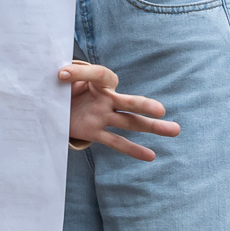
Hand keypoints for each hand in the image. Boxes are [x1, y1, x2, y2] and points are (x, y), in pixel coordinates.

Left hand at [59, 61, 180, 160]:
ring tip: (175, 130)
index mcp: (98, 81)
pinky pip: (116, 142)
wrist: (54, 102)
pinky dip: (133, 150)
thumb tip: (57, 74)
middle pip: (130, 102)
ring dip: (152, 127)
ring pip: (131, 123)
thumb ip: (63, 75)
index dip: (80, 74)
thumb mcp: (60, 78)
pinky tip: (151, 156)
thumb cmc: (60, 85)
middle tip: (161, 110)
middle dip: (145, 106)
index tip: (61, 75)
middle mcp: (106, 98)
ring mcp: (104, 115)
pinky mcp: (95, 131)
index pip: (98, 75)